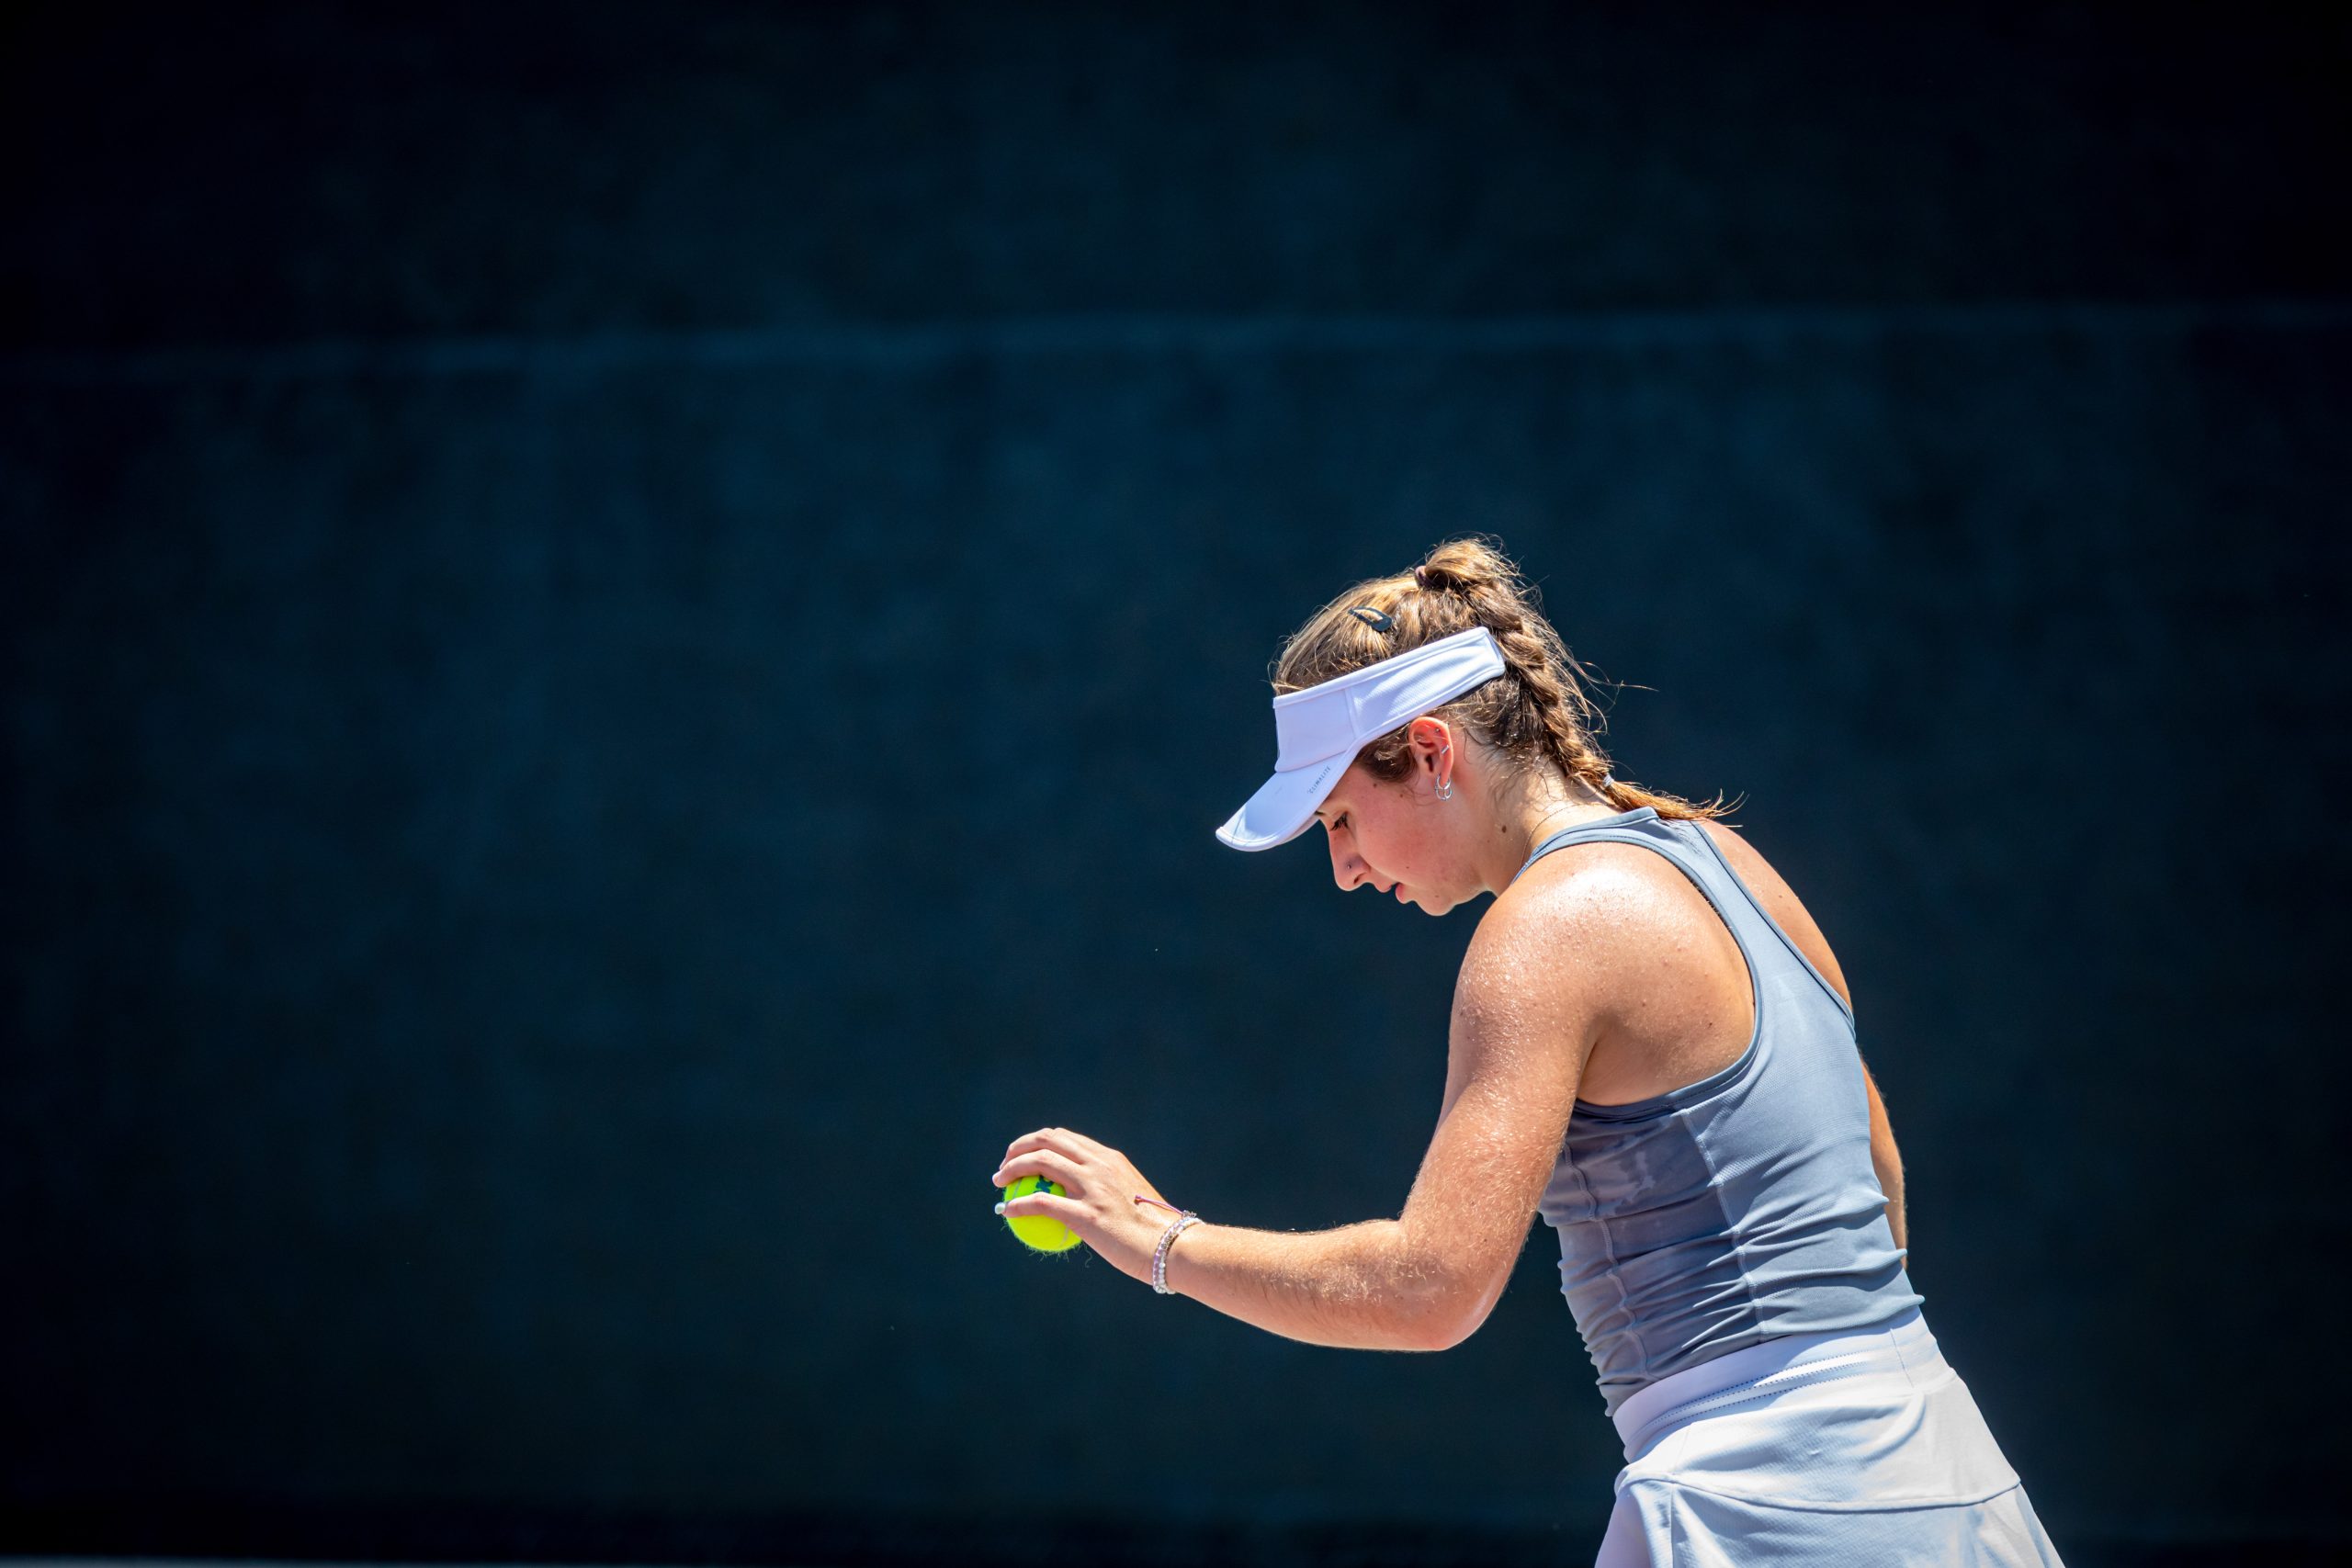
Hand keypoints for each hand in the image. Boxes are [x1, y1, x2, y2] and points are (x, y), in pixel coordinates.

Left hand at [993, 1126, 1184, 1286]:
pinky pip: (1041, 1203)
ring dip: (1011, 1169)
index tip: (1023, 1156)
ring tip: (999, 1183)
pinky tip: (1007, 1212)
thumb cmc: (1153, 1232)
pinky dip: (1018, 1204)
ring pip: (1039, 1162)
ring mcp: (1093, 1187)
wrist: (1171, 1247)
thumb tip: (1081, 1203)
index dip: (1037, 1142)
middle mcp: (1099, 1165)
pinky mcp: (1086, 1215)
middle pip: (1047, 1140)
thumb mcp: (1130, 1200)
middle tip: (1004, 1166)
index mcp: (1109, 1159)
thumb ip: (1106, 1193)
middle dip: (1019, 1147)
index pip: (1064, 1137)